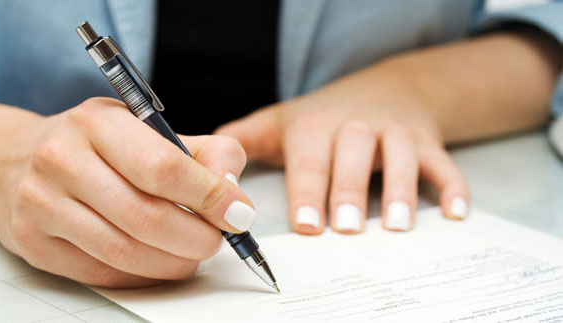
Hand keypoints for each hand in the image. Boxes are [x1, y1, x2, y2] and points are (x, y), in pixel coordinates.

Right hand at [0, 97, 253, 286]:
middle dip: (198, 238)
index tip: (239, 214)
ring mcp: (41, 205)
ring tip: (192, 253)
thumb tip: (233, 195)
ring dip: (174, 262)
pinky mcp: (35, 244)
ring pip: (125, 252)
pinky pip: (103, 273)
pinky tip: (158, 261)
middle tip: (218, 240)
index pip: (163, 167)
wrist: (14, 161)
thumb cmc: (96, 146)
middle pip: (147, 218)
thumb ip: (204, 153)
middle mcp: (62, 160)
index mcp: (98, 123)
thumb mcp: (148, 128)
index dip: (209, 196)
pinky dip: (144, 275)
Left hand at [216, 59, 468, 233]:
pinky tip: (455, 212)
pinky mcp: (427, 140)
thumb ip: (243, 139)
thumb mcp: (280, 120)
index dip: (307, 192)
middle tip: (346, 229)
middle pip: (354, 155)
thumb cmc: (323, 114)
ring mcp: (395, 131)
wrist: (382, 88)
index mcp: (316, 125)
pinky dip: (452, 185)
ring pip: (401, 156)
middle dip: (350, 191)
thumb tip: (207, 164)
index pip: (310, 159)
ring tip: (397, 226)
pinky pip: (443, 161)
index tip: (306, 226)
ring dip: (402, 189)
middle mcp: (356, 125)